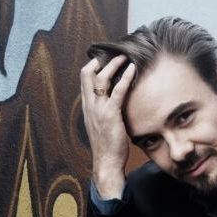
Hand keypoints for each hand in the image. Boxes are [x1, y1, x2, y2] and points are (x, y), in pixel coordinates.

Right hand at [80, 55, 135, 198]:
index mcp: (87, 107)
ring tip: (124, 58)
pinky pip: (117, 91)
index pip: (84, 79)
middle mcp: (89, 106)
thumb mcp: (102, 124)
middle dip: (100, 61)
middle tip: (114, 54)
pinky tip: (132, 70)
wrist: (106, 162)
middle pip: (87, 74)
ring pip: (101, 79)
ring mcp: (98, 110)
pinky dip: (125, 78)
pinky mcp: (110, 115)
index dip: (92, 66)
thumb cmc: (108, 145)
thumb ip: (104, 111)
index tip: (103, 59)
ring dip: (113, 65)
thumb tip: (114, 102)